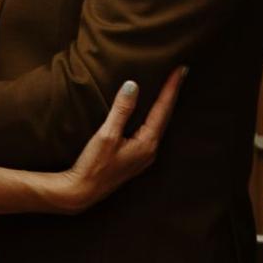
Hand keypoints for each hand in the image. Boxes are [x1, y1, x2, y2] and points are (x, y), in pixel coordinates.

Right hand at [50, 68, 185, 212]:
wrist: (81, 192)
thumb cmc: (93, 166)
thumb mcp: (107, 135)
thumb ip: (121, 110)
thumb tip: (133, 85)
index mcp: (147, 143)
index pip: (163, 109)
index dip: (172, 88)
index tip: (181, 69)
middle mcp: (150, 150)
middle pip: (165, 116)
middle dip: (172, 94)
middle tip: (179, 73)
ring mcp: (143, 155)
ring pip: (158, 124)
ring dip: (163, 105)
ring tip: (169, 88)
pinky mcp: (134, 157)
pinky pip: (150, 131)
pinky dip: (153, 116)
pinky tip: (150, 111)